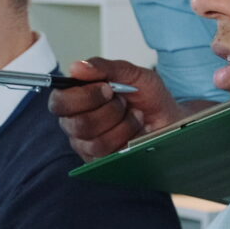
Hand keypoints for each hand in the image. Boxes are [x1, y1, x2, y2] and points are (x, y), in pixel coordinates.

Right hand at [48, 58, 186, 161]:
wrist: (170, 118)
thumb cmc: (148, 96)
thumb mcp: (132, 74)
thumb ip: (105, 68)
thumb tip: (76, 67)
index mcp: (76, 99)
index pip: (59, 102)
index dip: (82, 97)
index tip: (107, 89)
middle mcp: (76, 123)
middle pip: (76, 123)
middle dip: (107, 111)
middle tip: (122, 102)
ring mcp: (87, 144)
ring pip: (94, 140)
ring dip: (121, 124)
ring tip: (133, 115)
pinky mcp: (100, 161)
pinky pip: (107, 154)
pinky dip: (126, 137)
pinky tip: (135, 129)